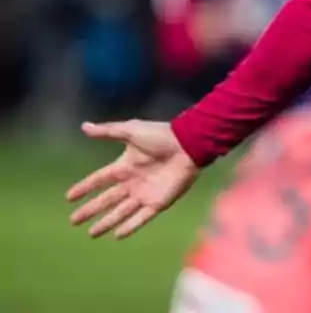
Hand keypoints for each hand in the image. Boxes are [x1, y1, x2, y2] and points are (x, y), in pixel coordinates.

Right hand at [66, 120, 199, 238]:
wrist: (189, 144)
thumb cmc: (161, 135)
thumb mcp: (131, 131)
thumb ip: (107, 131)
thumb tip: (84, 126)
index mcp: (125, 166)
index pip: (99, 180)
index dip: (84, 188)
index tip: (69, 197)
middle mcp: (133, 182)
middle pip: (106, 200)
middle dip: (90, 210)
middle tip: (73, 221)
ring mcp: (145, 193)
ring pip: (121, 212)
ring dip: (106, 222)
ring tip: (91, 233)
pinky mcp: (159, 202)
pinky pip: (141, 218)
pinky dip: (130, 226)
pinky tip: (117, 235)